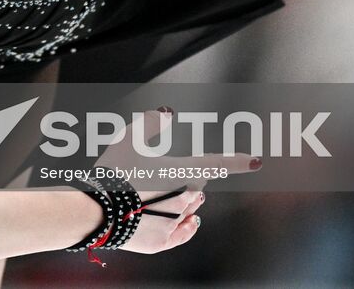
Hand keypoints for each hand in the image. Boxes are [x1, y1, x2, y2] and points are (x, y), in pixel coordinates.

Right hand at [92, 107, 261, 254]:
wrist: (96, 210)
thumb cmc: (113, 172)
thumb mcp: (128, 139)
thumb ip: (151, 123)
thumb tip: (167, 112)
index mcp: (182, 172)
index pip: (217, 164)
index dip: (239, 161)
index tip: (257, 161)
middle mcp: (186, 198)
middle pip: (197, 185)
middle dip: (188, 180)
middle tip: (162, 175)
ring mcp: (176, 222)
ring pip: (190, 208)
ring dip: (184, 200)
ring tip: (160, 195)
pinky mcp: (164, 241)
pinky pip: (184, 232)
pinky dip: (187, 225)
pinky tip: (188, 221)